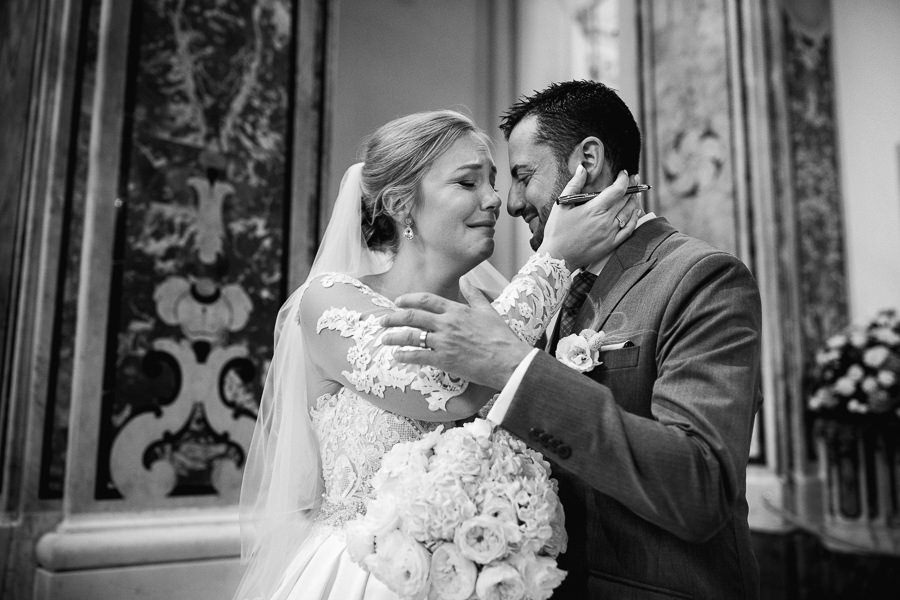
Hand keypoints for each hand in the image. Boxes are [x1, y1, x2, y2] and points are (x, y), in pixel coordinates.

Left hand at [380, 279, 532, 389]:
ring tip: (384, 339)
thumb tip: (466, 280)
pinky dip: (405, 356)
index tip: (397, 302)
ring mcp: (444, 342)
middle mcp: (447, 323)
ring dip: (394, 337)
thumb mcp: (488, 310)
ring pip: (411, 336)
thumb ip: (474, 294)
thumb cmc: (501, 337)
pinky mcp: (444, 360)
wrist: (509, 360)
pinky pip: (418, 356)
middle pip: (413, 316)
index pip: (426, 300)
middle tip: (383, 321)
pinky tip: (396, 357)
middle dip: (394, 317)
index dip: (408, 299)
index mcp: (456, 310)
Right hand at [539, 168, 641, 270]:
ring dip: (634, 201)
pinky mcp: (612, 244)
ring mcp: (610, 233)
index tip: (624, 173)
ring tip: (635, 193)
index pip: (617, 189)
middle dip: (632, 187)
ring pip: (630, 213)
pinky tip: (635, 212)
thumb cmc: (557, 231)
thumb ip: (574, 185)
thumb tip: (582, 168)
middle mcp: (606, 220)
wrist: (557, 257)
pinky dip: (635, 218)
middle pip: (626, 199)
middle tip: (634, 179)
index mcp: (594, 209)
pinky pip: (630, 229)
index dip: (624, 179)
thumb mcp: (562, 205)